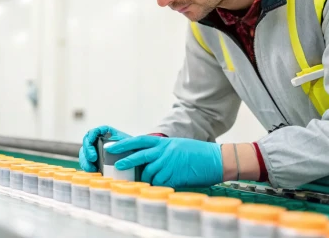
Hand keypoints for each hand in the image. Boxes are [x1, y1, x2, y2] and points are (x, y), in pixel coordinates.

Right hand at [78, 125, 131, 171]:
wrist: (136, 159)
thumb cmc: (133, 149)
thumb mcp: (128, 144)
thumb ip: (120, 144)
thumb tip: (109, 147)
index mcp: (106, 134)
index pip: (95, 131)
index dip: (91, 134)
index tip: (91, 140)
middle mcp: (98, 141)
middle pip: (87, 142)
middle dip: (87, 150)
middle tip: (93, 158)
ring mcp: (95, 151)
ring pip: (84, 153)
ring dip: (85, 161)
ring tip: (92, 168)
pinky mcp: (94, 161)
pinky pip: (86, 163)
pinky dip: (87, 167)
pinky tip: (93, 171)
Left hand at [106, 136, 222, 187]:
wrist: (216, 159)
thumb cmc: (199, 153)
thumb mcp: (178, 146)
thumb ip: (163, 151)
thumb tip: (150, 160)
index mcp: (165, 142)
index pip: (140, 140)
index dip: (124, 144)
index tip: (112, 147)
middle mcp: (164, 151)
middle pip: (139, 156)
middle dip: (126, 161)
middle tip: (117, 166)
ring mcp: (169, 163)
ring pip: (149, 173)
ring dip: (146, 179)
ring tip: (146, 182)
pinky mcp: (174, 176)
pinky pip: (160, 183)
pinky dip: (157, 186)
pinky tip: (159, 187)